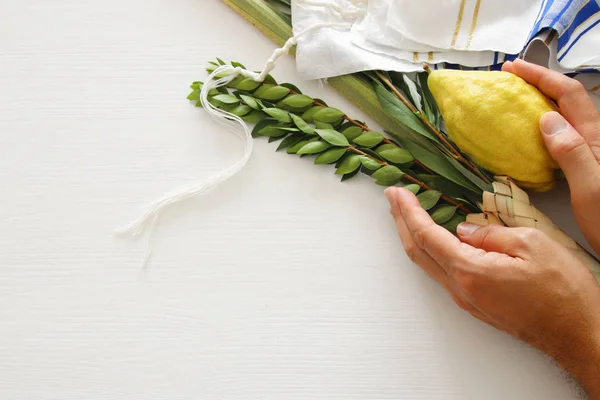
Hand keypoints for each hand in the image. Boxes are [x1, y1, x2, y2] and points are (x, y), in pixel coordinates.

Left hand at [385, 187, 599, 397]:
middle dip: (400, 221)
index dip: (408, 211)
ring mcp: (466, 300)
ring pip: (427, 264)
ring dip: (413, 236)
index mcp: (470, 271)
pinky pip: (443, 273)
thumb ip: (491, 234)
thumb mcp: (532, 245)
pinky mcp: (476, 305)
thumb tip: (464, 231)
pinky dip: (430, 251)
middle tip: (393, 199)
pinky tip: (433, 239)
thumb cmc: (563, 292)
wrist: (578, 334)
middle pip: (417, 251)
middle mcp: (460, 289)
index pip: (426, 235)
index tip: (396, 192)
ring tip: (406, 214)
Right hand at [503, 59, 599, 254]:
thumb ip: (571, 152)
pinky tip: (529, 132)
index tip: (512, 68)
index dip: (541, 76)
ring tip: (514, 99)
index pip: (568, 94)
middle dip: (539, 82)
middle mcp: (595, 138)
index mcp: (596, 138)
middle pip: (568, 98)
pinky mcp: (587, 164)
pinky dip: (542, 123)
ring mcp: (592, 151)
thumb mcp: (591, 188)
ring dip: (540, 100)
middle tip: (509, 79)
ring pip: (565, 115)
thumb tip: (546, 118)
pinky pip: (562, 134)